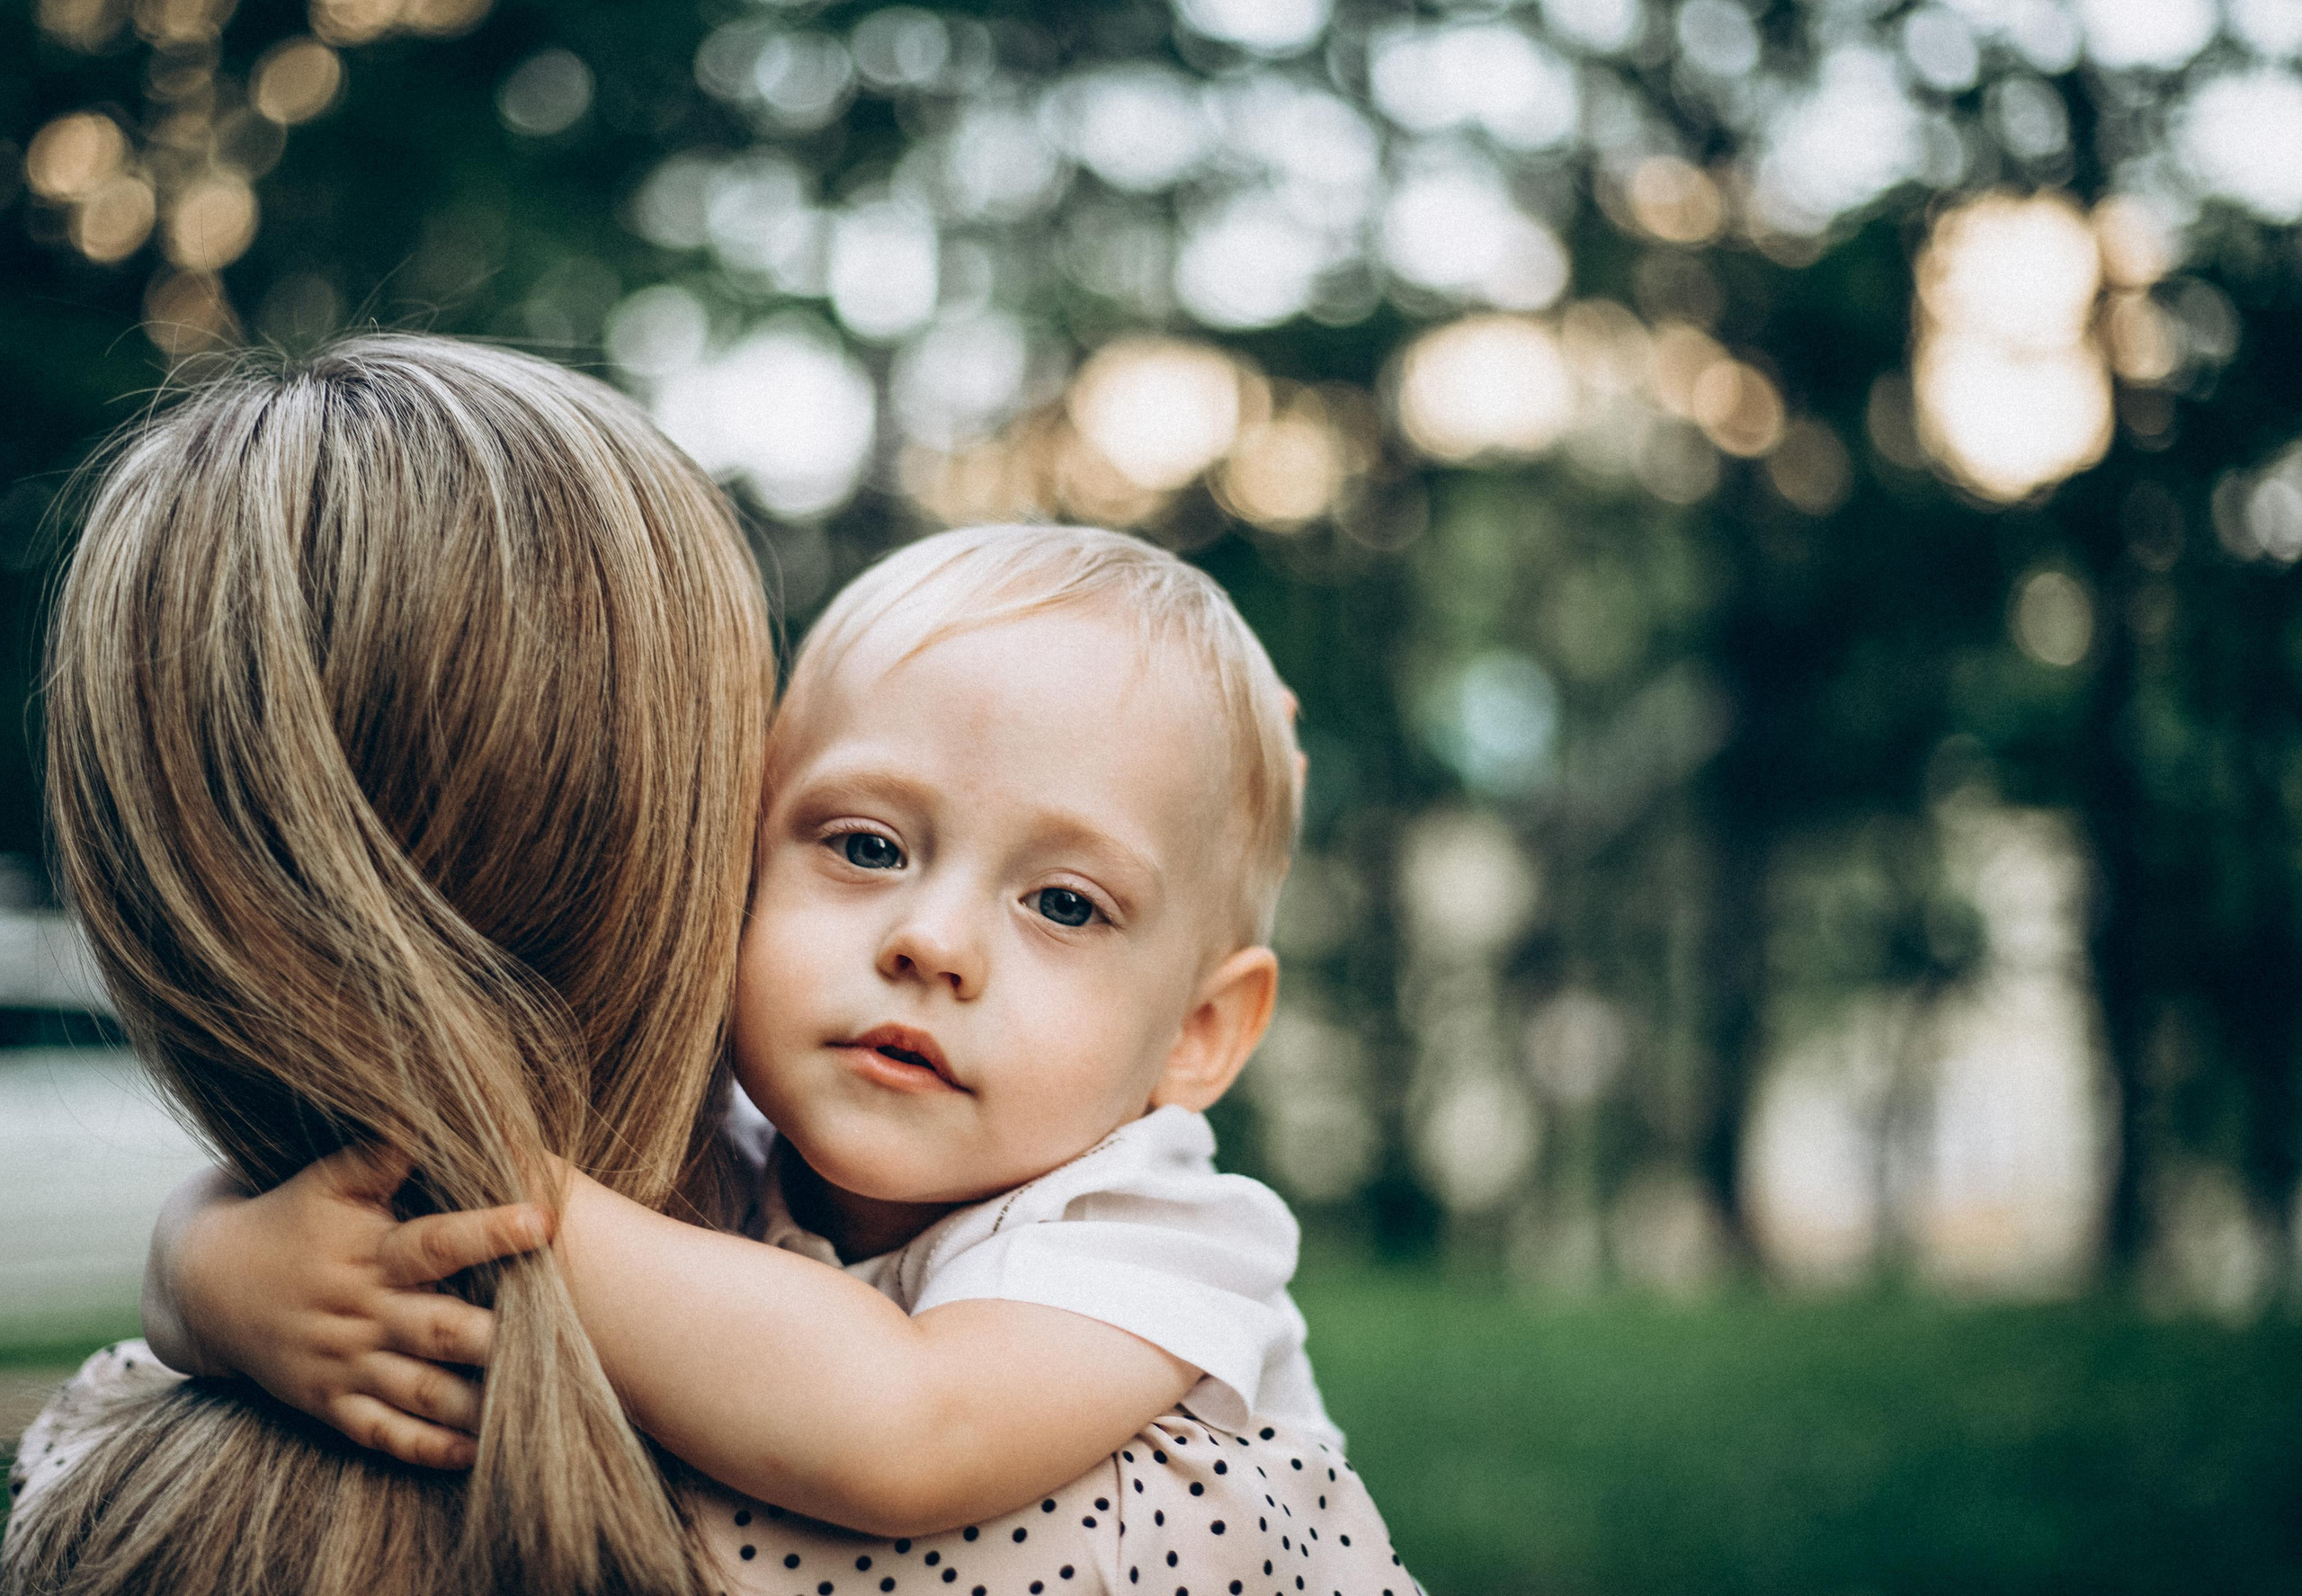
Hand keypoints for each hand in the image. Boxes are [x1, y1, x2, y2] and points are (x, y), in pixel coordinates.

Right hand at [158, 1144, 552, 1468]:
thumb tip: (429, 1113)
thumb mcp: (326, 1181)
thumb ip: (380, 1157)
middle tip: (563, 1341)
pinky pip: (381, 1433)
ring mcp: (345, 1363)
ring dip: (473, 1402)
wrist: (203, 1283)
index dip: (489, 1232)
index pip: (436, 1242)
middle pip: (438, 1328)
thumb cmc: (287, 1218)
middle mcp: (362, 1313)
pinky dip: (425, 1447)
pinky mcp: (329, 1403)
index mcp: (370, 1254)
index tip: (542, 1220)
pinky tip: (475, 1453)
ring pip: (419, 1390)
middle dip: (496, 1336)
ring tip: (533, 1408)